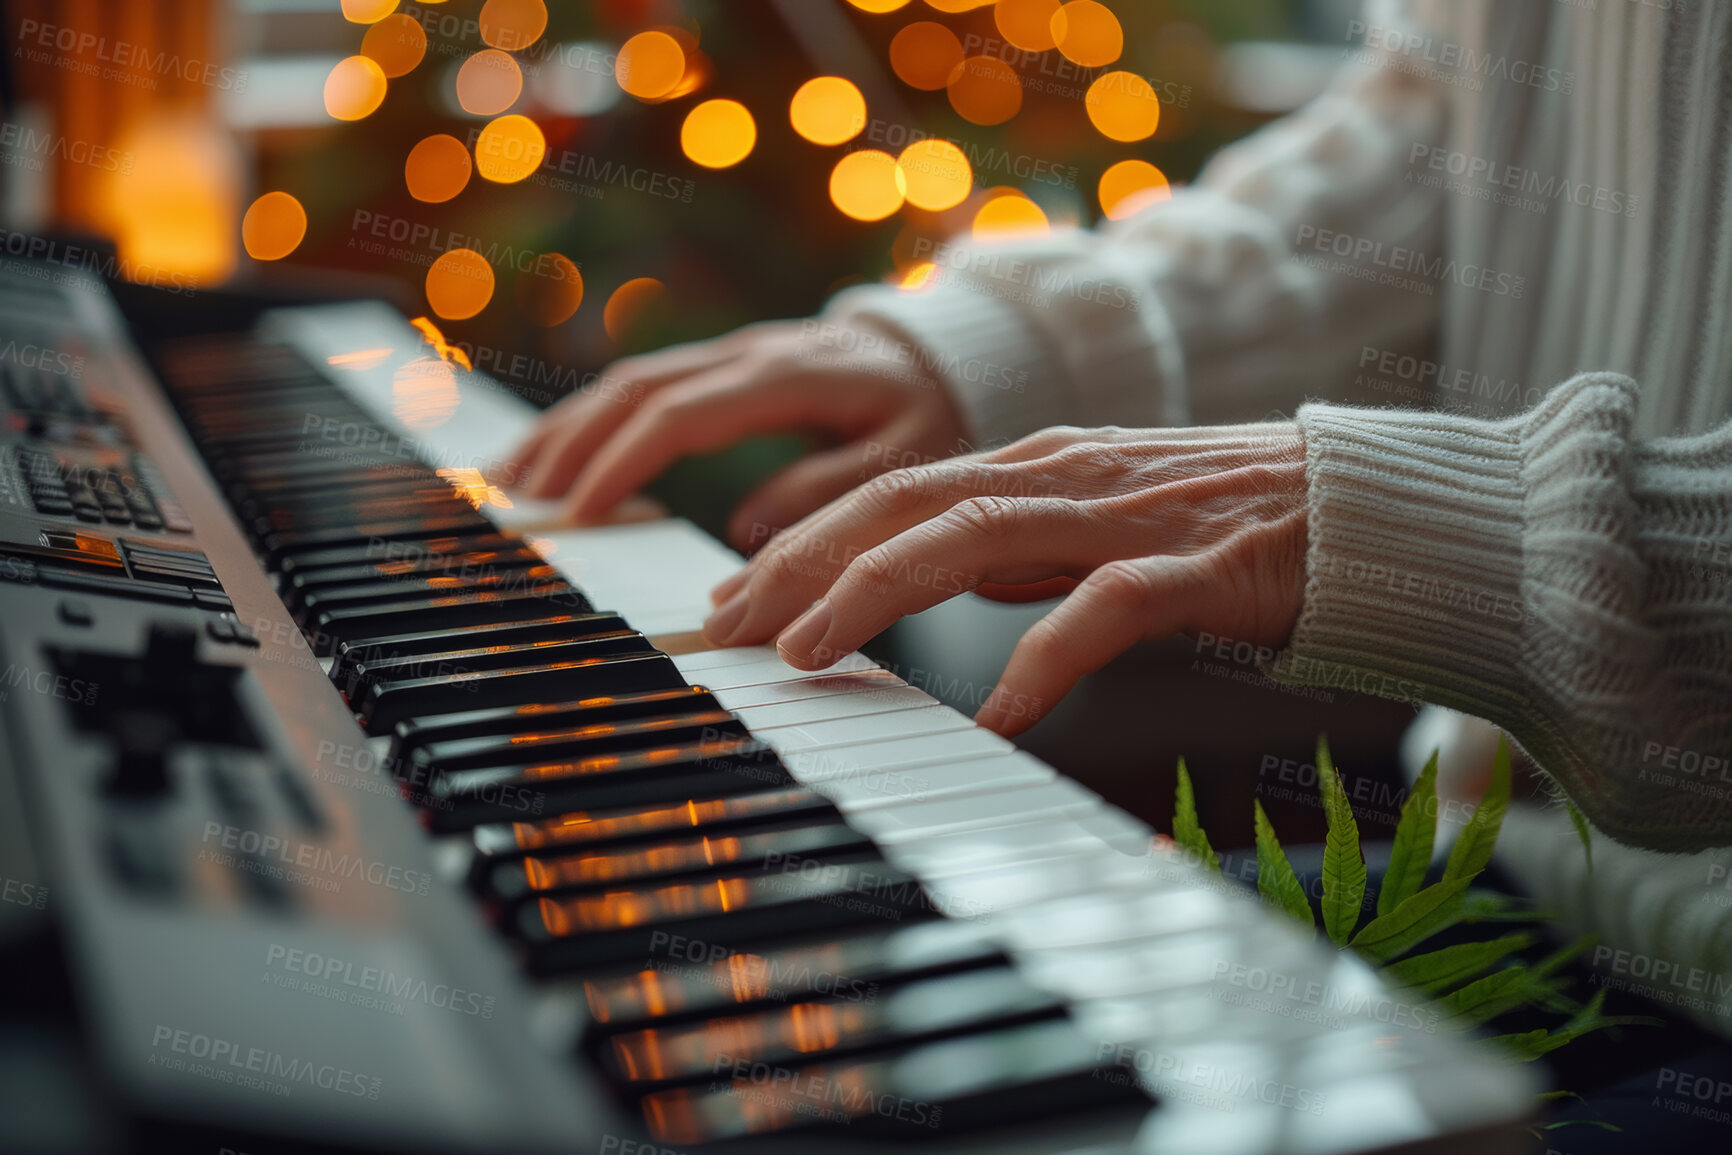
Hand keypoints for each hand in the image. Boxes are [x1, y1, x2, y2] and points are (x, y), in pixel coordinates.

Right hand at [502, 318, 968, 550]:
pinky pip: (648, 384)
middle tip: (520, 500)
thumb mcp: (904, 455)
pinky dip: (595, 418)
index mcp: (787, 375)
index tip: (582, 513)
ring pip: (631, 380)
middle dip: (571, 443)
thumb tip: (747, 531)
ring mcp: (733, 353)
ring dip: (569, 427)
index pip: (681, 414)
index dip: (624, 461)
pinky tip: (562, 453)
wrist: (947, 348)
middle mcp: (748, 353)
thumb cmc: (931, 407)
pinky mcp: (727, 364)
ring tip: (514, 477)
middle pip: (637, 389)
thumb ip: (829, 488)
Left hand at [700, 423, 1309, 735]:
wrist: (1366, 506)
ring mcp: (1128, 513)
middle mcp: (1063, 475)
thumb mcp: (1093, 524)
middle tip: (731, 628)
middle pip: (905, 504)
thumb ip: (1016, 544)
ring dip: (880, 590)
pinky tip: (1000, 713)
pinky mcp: (1201, 563)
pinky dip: (1046, 656)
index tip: (734, 600)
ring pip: (976, 534)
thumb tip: (936, 571)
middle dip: (804, 562)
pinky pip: (1109, 607)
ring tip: (812, 651)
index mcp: (1034, 467)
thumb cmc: (1226, 523)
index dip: (802, 541)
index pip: (890, 494)